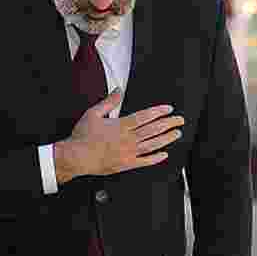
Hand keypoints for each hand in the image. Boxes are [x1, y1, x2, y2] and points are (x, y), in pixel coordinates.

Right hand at [56, 90, 183, 178]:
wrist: (77, 156)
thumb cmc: (83, 136)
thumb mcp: (93, 113)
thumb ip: (108, 101)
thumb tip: (118, 90)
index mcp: (121, 125)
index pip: (145, 117)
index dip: (158, 112)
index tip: (168, 109)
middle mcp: (128, 139)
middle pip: (153, 130)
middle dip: (168, 124)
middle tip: (179, 120)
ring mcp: (129, 152)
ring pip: (152, 144)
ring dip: (166, 139)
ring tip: (177, 134)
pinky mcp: (126, 164)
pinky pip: (145, 161)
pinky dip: (156, 158)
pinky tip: (164, 154)